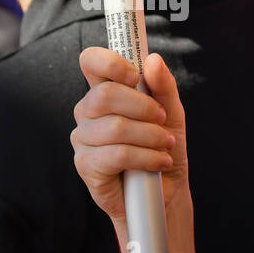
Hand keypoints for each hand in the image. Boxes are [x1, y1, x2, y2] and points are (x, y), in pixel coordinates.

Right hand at [71, 49, 191, 236]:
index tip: (134, 75)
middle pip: (105, 95)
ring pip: (115, 127)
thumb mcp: (171, 114)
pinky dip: (146, 157)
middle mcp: (87, 112)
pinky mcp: (86, 166)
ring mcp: (83, 139)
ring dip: (150, 137)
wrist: (164, 192)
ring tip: (165, 146)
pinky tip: (159, 162)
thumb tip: (152, 60)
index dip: (109, 62)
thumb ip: (163, 86)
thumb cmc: (162, 148)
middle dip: (143, 107)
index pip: (91, 62)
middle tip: (161, 120)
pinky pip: (117, 154)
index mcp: (104, 92)